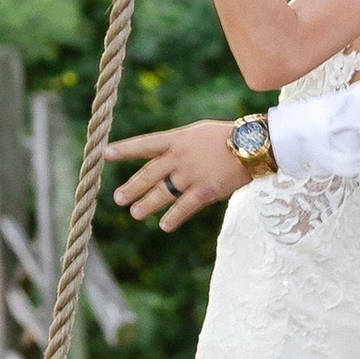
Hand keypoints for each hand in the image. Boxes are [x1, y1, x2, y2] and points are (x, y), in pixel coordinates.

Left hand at [110, 119, 249, 227]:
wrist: (253, 144)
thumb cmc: (227, 136)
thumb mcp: (197, 133)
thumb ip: (178, 144)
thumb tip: (160, 155)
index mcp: (176, 140)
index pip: (144, 145)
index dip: (124, 150)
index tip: (105, 154)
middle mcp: (179, 158)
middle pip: (148, 175)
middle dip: (131, 187)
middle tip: (117, 198)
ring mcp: (191, 175)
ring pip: (162, 193)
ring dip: (146, 205)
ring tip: (135, 213)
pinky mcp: (205, 191)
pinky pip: (184, 207)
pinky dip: (173, 217)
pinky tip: (164, 225)